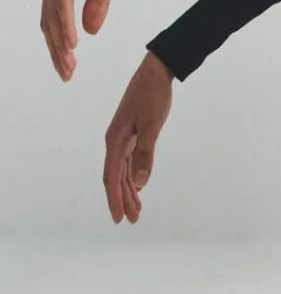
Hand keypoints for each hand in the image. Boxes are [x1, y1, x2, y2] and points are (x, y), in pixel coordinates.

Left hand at [41, 0, 138, 80]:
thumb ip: (97, 3)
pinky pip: (62, 1)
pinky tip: (72, 41)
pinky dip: (66, 23)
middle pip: (48, 21)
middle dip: (56, 50)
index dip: (59, 44)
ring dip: (60, 42)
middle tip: (66, 74)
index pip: (55, 18)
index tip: (68, 66)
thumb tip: (89, 31)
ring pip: (53, 15)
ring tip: (68, 65)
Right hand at [104, 51, 173, 224]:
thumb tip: (140, 183)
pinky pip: (129, 161)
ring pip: (123, 171)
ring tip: (137, 211)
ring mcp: (123, 138)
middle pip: (116, 177)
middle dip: (123, 199)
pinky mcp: (132, 135)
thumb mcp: (153, 124)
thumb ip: (146, 153)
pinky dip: (133, 176)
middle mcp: (115, 141)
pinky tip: (138, 187)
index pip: (112, 176)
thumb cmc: (153, 95)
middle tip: (131, 221)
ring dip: (129, 190)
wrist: (156, 72)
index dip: (114, 198)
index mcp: (115, 139)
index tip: (119, 218)